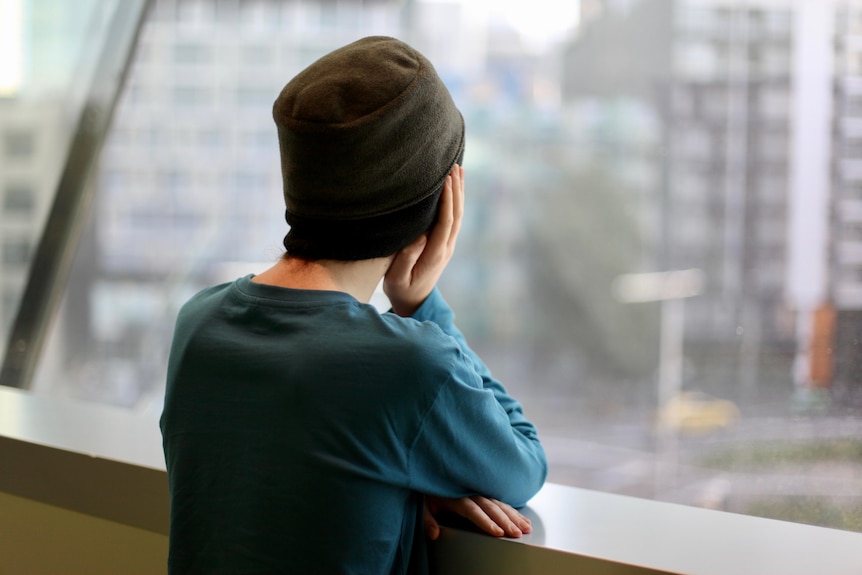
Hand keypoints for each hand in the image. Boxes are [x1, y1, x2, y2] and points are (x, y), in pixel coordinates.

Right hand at [384, 165, 463, 316]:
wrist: (414, 301)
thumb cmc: (401, 288)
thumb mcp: (397, 277)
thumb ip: (407, 257)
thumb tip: (419, 236)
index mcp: (435, 253)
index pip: (445, 221)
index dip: (447, 200)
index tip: (445, 179)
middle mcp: (446, 247)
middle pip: (456, 214)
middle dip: (456, 190)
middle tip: (453, 166)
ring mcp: (447, 245)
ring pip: (458, 215)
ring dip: (459, 192)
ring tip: (458, 170)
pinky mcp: (444, 244)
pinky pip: (454, 218)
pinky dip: (455, 201)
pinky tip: (454, 187)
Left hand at [423, 495, 531, 540]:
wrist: (429, 466)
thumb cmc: (426, 488)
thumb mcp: (421, 504)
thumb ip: (427, 519)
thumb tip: (434, 534)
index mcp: (455, 495)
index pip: (473, 510)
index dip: (486, 522)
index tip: (498, 533)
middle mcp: (470, 491)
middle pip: (490, 507)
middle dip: (505, 521)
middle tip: (518, 533)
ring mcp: (478, 489)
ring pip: (499, 503)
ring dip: (513, 516)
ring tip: (526, 527)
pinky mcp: (483, 490)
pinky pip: (500, 499)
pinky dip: (512, 509)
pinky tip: (522, 518)